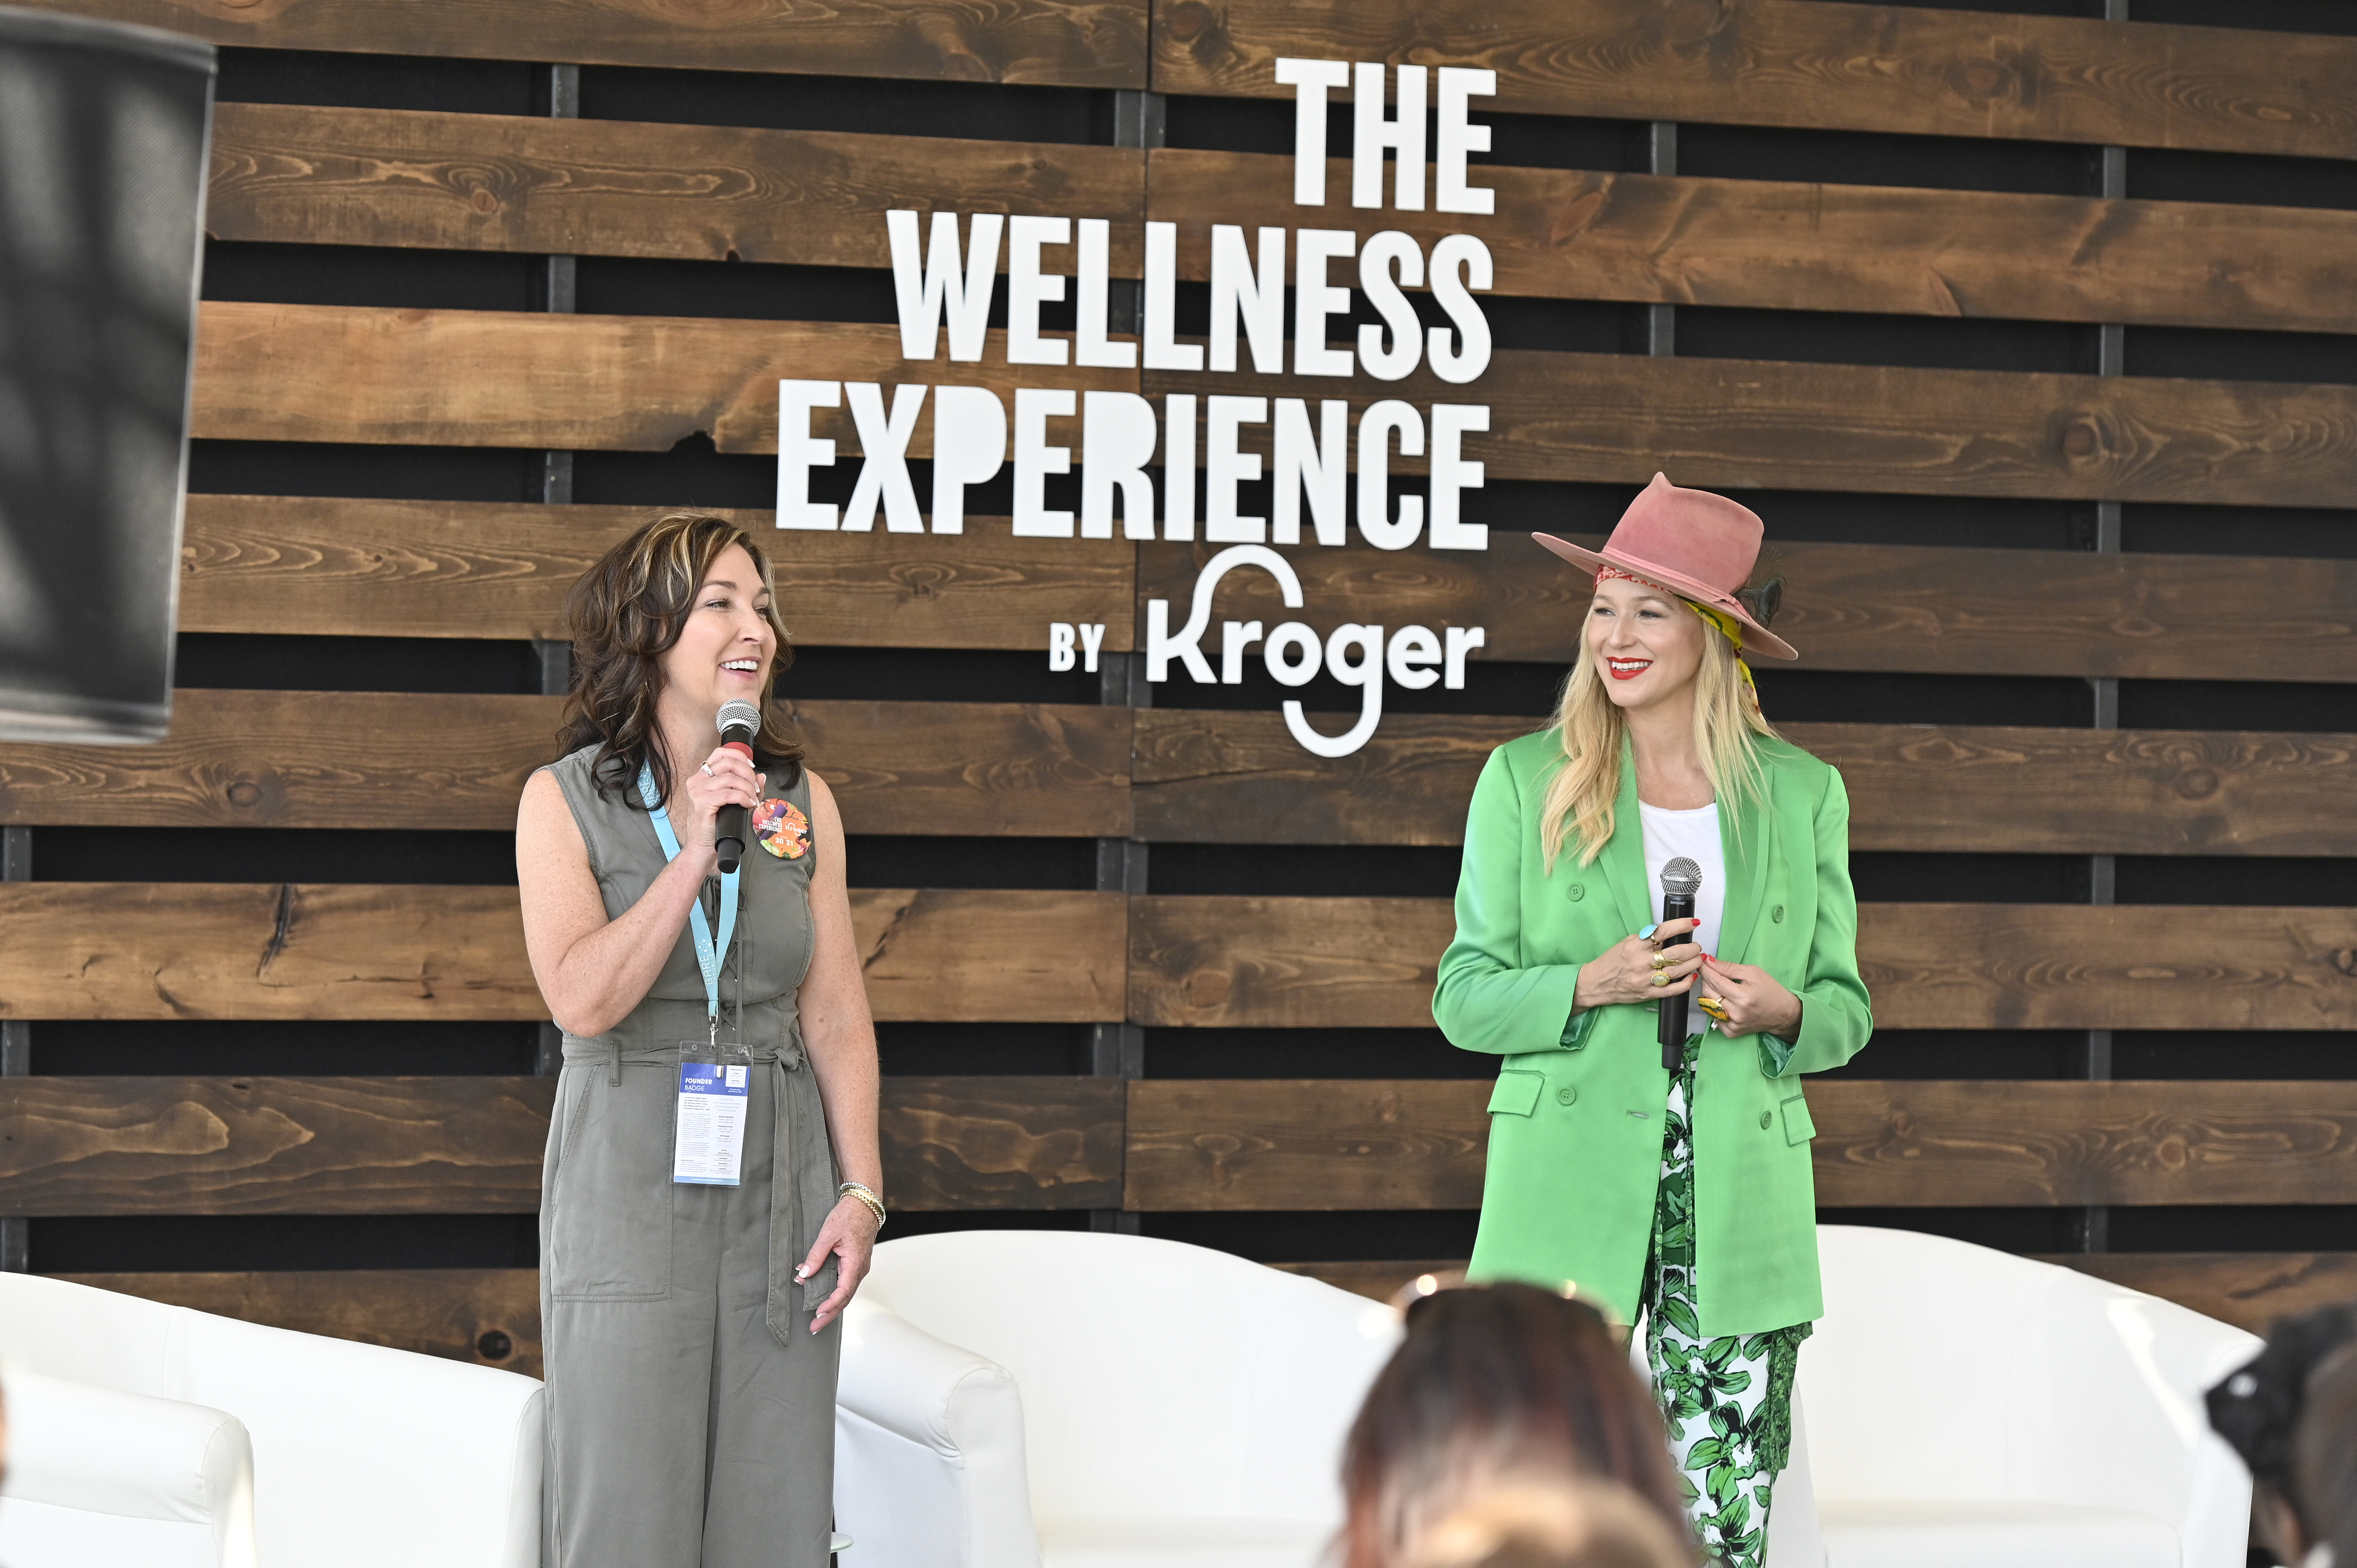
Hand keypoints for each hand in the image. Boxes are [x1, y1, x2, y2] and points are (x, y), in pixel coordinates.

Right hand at [676, 745, 764, 861]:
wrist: (703, 845)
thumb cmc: (716, 824)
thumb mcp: (734, 802)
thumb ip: (748, 788)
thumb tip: (761, 777)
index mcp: (702, 776)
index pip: (720, 753)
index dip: (739, 756)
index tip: (752, 767)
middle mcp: (697, 780)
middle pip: (728, 763)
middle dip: (748, 774)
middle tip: (755, 788)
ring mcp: (697, 791)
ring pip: (730, 779)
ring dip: (748, 788)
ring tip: (752, 799)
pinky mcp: (702, 803)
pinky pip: (729, 794)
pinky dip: (743, 798)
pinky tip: (748, 805)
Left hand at [797, 1193, 880, 1333]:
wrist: (864, 1205)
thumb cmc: (849, 1216)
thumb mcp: (828, 1234)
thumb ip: (816, 1255)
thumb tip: (804, 1274)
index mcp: (855, 1263)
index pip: (843, 1292)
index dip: (830, 1306)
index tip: (817, 1314)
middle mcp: (859, 1269)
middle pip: (845, 1299)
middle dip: (829, 1314)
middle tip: (814, 1328)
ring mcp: (858, 1268)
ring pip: (845, 1293)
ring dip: (831, 1305)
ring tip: (816, 1317)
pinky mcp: (854, 1265)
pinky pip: (844, 1283)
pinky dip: (832, 1291)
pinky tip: (818, 1293)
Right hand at [1574, 918, 1701, 1010]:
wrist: (1597, 983)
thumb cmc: (1611, 961)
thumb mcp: (1626, 942)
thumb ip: (1646, 938)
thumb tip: (1667, 934)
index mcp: (1635, 946)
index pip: (1663, 932)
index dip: (1682, 925)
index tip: (1693, 923)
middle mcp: (1642, 962)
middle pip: (1676, 953)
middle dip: (1692, 948)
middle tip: (1696, 946)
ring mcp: (1646, 979)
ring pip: (1678, 971)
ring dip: (1693, 963)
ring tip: (1698, 958)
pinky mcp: (1649, 994)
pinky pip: (1673, 989)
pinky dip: (1687, 983)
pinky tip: (1692, 976)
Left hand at [1698, 955, 1802, 1039]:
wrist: (1782, 1013)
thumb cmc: (1770, 990)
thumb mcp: (1753, 972)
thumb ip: (1728, 967)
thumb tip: (1708, 961)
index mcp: (1742, 997)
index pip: (1714, 981)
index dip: (1705, 970)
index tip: (1701, 962)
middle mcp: (1736, 1013)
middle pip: (1708, 992)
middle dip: (1707, 979)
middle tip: (1713, 973)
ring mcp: (1732, 1024)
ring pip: (1707, 1004)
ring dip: (1709, 993)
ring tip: (1721, 987)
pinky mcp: (1731, 1032)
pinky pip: (1712, 1016)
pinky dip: (1714, 1007)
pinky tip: (1724, 1002)